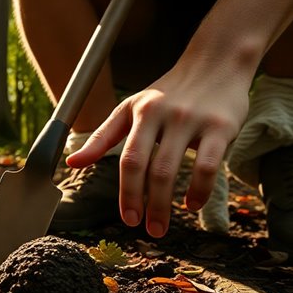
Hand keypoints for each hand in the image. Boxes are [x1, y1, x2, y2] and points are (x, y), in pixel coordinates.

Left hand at [65, 66, 249, 237]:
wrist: (216, 62)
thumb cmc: (169, 92)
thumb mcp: (131, 108)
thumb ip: (103, 137)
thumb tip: (71, 162)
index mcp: (138, 112)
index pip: (127, 158)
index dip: (126, 191)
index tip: (128, 219)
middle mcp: (163, 115)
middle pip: (147, 167)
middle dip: (144, 204)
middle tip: (146, 230)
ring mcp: (192, 120)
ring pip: (172, 169)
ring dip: (166, 204)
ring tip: (162, 226)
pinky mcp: (221, 126)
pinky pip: (208, 165)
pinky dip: (200, 190)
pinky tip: (192, 204)